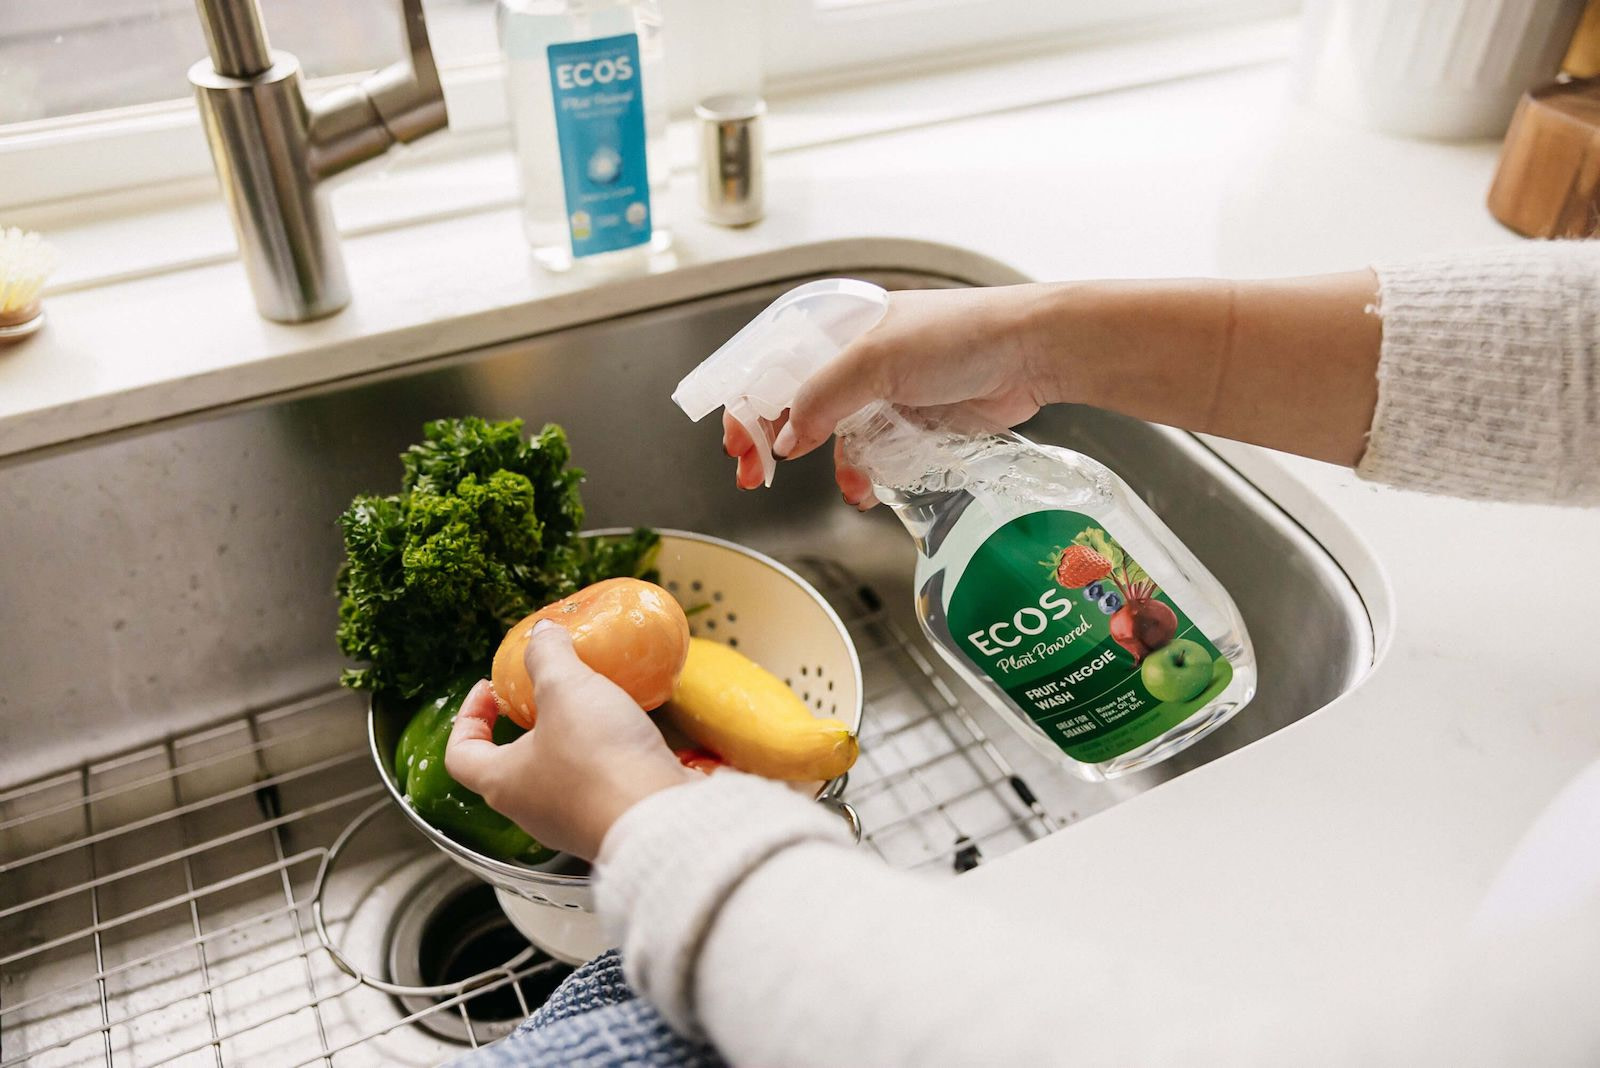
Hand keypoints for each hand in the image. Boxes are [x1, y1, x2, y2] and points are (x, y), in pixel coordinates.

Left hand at [445, 620, 697, 859]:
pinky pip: (598, 785)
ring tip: (593, 706)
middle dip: (526, 725)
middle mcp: (530, 811)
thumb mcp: (566, 689)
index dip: (468, 717)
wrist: (660, 817)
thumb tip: (541, 633)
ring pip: (557, 776)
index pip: (460, 755)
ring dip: (569, 740)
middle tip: (546, 693)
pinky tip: (626, 732)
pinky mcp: (610, 823)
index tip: (491, 688)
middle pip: (511, 764)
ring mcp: (571, 823)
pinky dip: (604, 757)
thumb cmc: (598, 758)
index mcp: (502, 783)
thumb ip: (548, 657)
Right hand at [722, 285, 1055, 507]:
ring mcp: (889, 391)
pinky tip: (870, 487)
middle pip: (799, 403)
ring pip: (839, 436)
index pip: (776, 364)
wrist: (1032, 353)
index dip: (749, 402)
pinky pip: (877, 453)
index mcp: (841, 326)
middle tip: (755, 476)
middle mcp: (860, 357)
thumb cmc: (961, 335)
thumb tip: (785, 440)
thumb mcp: (876, 360)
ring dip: (836, 464)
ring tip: (848, 486)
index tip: (736, 442)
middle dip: (776, 442)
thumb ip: (822, 398)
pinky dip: (869, 472)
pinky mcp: (917, 421)